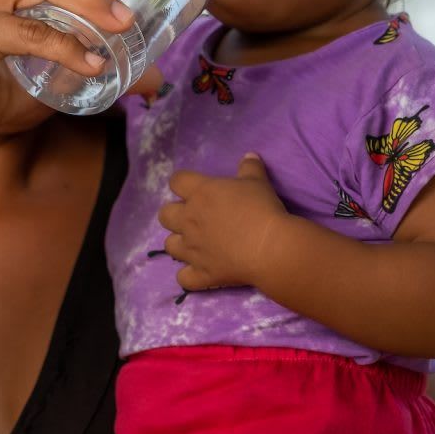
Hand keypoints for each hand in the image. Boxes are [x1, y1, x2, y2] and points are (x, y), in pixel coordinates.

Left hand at [158, 153, 286, 293]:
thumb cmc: (262, 209)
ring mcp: (192, 249)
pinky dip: (189, 275)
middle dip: (175, 214)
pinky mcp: (201, 273)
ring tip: (195, 244)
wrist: (269, 247)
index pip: (177, 181)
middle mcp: (189, 220)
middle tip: (193, 217)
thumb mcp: (258, 182)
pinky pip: (183, 278)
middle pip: (164, 215)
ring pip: (169, 245)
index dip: (183, 183)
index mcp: (200, 194)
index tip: (194, 187)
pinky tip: (200, 271)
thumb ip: (250, 168)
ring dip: (179, 243)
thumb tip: (248, 155)